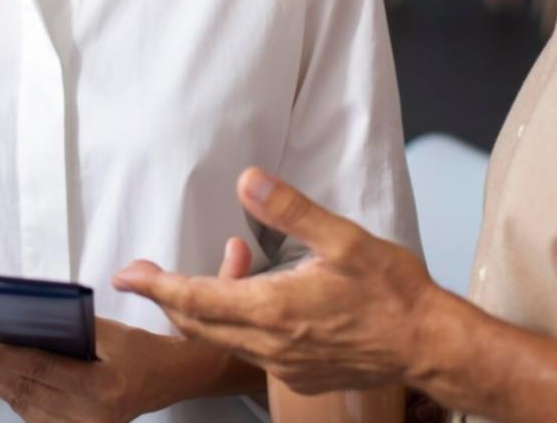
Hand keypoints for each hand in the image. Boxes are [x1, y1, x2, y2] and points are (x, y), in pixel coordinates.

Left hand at [0, 318, 176, 422]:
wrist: (169, 380)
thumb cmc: (141, 351)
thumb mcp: (110, 332)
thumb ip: (68, 329)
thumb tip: (19, 320)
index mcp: (102, 389)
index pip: (40, 369)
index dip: (2, 357)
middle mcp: (92, 417)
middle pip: (27, 392)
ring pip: (26, 409)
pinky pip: (37, 417)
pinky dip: (13, 398)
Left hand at [113, 168, 437, 395]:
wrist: (429, 345)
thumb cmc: (392, 293)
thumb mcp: (343, 238)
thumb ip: (290, 209)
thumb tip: (249, 181)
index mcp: (274, 310)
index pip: (195, 298)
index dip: (155, 286)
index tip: (127, 274)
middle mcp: (270, 344)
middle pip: (197, 324)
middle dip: (165, 297)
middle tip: (143, 274)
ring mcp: (283, 365)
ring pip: (221, 338)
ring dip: (202, 307)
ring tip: (207, 273)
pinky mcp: (299, 375)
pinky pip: (249, 350)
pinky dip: (234, 323)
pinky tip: (250, 299)